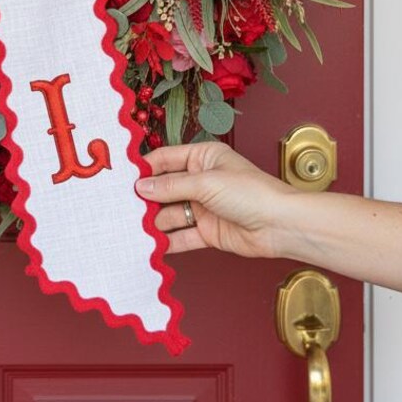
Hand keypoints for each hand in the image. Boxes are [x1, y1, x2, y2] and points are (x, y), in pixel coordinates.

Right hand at [135, 142, 297, 257]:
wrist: (281, 226)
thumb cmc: (251, 193)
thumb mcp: (206, 182)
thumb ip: (170, 186)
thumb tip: (140, 187)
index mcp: (203, 158)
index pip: (165, 160)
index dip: (145, 169)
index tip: (121, 178)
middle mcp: (201, 181)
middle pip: (165, 189)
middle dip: (146, 198)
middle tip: (120, 206)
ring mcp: (203, 207)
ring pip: (170, 213)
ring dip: (153, 221)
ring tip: (130, 227)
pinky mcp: (207, 231)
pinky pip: (181, 235)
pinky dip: (166, 241)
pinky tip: (149, 244)